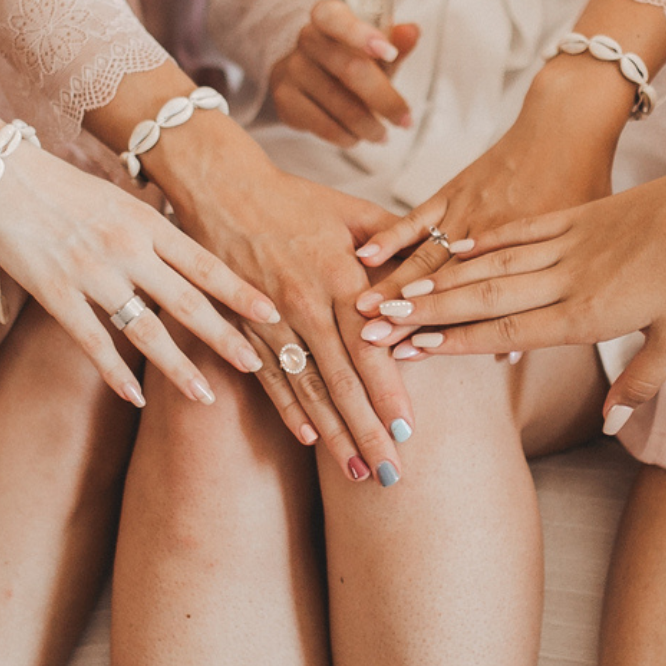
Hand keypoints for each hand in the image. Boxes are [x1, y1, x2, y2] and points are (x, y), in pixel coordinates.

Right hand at [0, 143, 278, 408]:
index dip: (241, 292)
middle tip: (256, 365)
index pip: (205, 264)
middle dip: (225, 336)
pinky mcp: (56, 293)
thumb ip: (154, 230)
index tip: (274, 315)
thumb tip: (191, 258)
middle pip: (187, 301)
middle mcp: (126, 249)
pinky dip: (116, 373)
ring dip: (179, 367)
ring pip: (146, 330)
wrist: (1, 177)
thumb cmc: (62, 186)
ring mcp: (91, 273)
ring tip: (206, 396)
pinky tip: (137, 397)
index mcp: (146, 222)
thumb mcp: (120, 198)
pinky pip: (94, 341)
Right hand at [172, 156, 414, 485]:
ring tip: (358, 473)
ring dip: (334, 435)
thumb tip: (444, 264)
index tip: (409, 432)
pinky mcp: (242, 329)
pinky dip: (289, 410)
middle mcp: (304, 306)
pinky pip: (268, 378)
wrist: (221, 189)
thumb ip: (397, 244)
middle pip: (342, 381)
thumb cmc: (295, 200)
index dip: (388, 392)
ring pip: (307, 388)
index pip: (369, 347)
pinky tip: (309, 440)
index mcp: (338, 278)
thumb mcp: (352, 212)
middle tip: (393, 475)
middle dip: (368, 432)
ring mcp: (270, 322)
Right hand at [268, 0, 420, 146]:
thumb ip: (396, 42)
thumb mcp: (376, 50)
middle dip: (384, 99)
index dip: (362, 34)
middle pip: (349, 68)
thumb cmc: (350, 60)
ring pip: (339, 104)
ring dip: (368, 126)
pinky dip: (346, 136)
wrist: (308, 80)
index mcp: (328, 16)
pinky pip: (322, 124)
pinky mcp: (284, 98)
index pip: (337, 18)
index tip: (390, 53)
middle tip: (404, 120)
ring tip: (382, 135)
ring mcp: (292, 68)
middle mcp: (306, 38)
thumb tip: (412, 32)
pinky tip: (356, 137)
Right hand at [350, 95, 614, 350]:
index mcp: (536, 262)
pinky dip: (392, 235)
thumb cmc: (583, 187)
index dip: (447, 333)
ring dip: (394, 284)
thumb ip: (549, 302)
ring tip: (363, 310)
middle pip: (448, 287)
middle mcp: (498, 242)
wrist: (568, 126)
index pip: (485, 307)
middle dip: (408, 317)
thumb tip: (514, 353)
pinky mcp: (456, 191)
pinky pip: (421, 217)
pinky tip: (365, 254)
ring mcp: (473, 214)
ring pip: (430, 256)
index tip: (411, 356)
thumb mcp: (583, 249)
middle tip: (372, 341)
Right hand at [387, 161, 665, 426]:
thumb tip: (609, 424)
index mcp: (589, 312)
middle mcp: (566, 277)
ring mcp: (565, 242)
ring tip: (392, 291)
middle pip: (481, 297)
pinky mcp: (572, 216)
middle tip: (372, 323)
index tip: (407, 351)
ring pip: (489, 263)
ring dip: (438, 278)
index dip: (452, 342)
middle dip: (423, 312)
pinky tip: (448, 250)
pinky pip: (515, 231)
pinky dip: (479, 242)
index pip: (505, 330)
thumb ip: (639, 383)